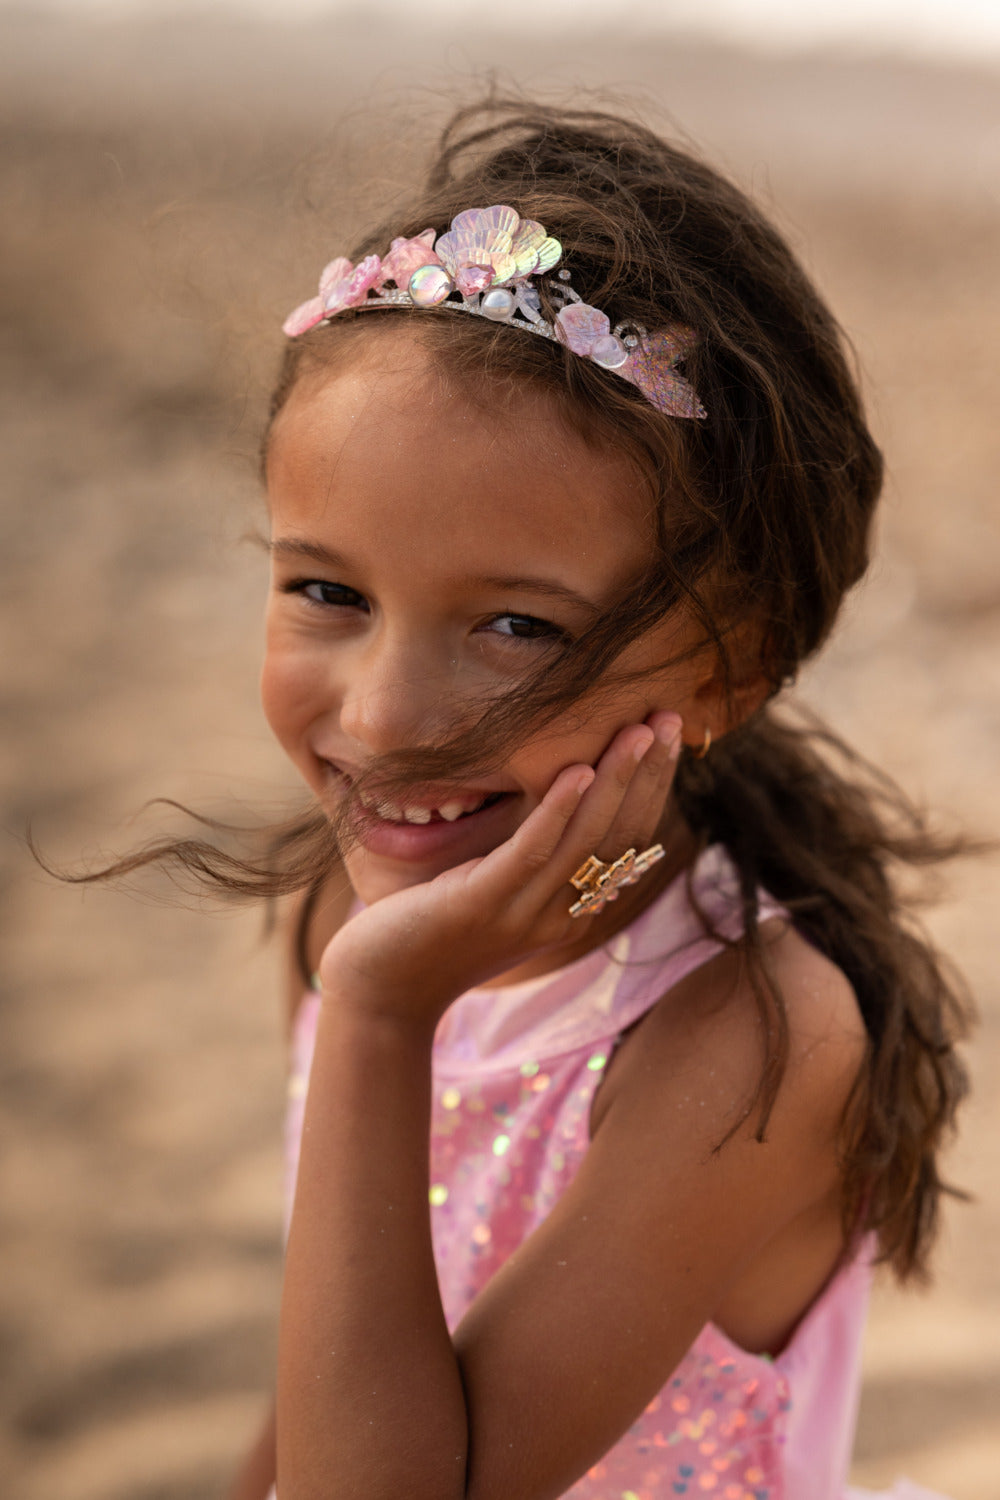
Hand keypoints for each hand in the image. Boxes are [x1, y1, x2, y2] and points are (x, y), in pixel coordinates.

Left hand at [317, 711, 683, 1030]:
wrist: (381, 993)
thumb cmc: (430, 932)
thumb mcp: (495, 890)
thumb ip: (530, 855)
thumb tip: (558, 797)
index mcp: (571, 911)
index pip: (628, 842)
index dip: (651, 787)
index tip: (668, 736)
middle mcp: (560, 916)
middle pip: (619, 836)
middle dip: (647, 774)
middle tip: (670, 718)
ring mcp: (524, 913)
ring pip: (585, 839)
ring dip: (616, 780)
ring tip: (639, 731)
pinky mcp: (482, 904)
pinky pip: (531, 852)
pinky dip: (558, 810)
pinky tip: (578, 770)